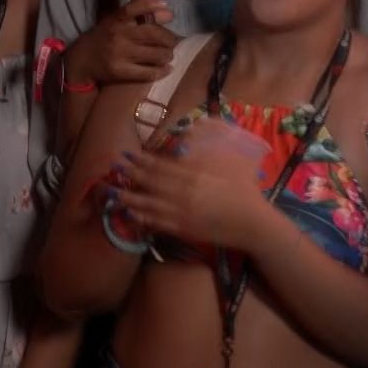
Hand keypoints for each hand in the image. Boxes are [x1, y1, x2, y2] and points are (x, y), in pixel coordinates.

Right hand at [64, 0, 177, 86]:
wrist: (82, 60)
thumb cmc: (105, 37)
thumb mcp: (117, 21)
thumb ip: (140, 15)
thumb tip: (168, 13)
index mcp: (116, 20)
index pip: (132, 8)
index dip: (150, 5)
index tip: (167, 7)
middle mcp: (118, 35)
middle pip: (153, 34)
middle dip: (168, 39)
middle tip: (171, 42)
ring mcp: (119, 54)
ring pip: (155, 54)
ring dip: (167, 55)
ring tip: (167, 55)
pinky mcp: (120, 71)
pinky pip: (148, 73)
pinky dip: (161, 71)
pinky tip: (166, 69)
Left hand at [115, 118, 274, 249]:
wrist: (253, 223)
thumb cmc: (244, 189)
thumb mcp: (230, 161)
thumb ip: (207, 148)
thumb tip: (186, 138)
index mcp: (194, 174)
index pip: (161, 165)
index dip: (142, 159)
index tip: (128, 153)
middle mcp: (184, 192)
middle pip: (151, 182)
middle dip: (131, 174)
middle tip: (114, 168)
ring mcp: (182, 212)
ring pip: (149, 203)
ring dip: (130, 197)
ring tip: (113, 192)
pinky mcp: (184, 229)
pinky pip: (158, 222)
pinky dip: (144, 217)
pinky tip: (132, 213)